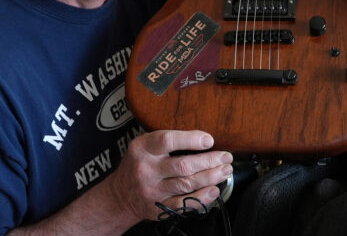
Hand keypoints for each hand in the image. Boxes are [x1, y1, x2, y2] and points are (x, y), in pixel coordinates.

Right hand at [106, 130, 232, 221]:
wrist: (120, 195)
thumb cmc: (139, 164)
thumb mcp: (144, 146)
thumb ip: (168, 141)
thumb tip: (203, 139)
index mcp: (143, 148)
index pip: (168, 140)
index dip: (191, 139)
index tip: (209, 140)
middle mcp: (146, 170)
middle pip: (184, 165)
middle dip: (210, 161)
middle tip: (226, 157)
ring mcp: (152, 191)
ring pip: (187, 184)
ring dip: (211, 177)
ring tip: (225, 170)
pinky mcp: (158, 207)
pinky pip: (184, 204)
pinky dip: (202, 197)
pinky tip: (214, 190)